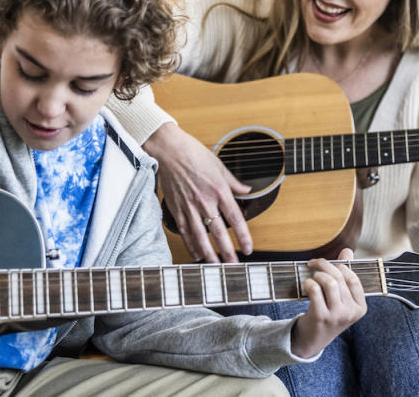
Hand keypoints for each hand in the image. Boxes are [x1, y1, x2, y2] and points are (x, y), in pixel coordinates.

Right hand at [143, 123, 251, 262]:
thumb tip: (247, 191)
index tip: (248, 249)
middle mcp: (205, 201)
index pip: (235, 218)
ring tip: (216, 267)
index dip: (243, 236)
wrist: (169, 151)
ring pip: (200, 236)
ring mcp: (189, 207)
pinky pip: (184, 232)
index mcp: (219, 190)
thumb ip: (234, 182)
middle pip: (218, 232)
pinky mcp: (176, 209)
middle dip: (227, 252)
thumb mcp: (220, 166)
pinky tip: (197, 255)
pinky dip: (191, 245)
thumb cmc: (195, 154)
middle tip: (234, 265)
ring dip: (209, 254)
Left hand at [290, 248, 366, 357]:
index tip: (330, 262)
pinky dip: (309, 283)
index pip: (354, 279)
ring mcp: (336, 315)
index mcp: (360, 307)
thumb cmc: (328, 314)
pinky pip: (315, 290)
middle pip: (339, 278)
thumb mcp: (341, 298)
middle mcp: (350, 312)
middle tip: (314, 263)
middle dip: (324, 265)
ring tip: (312, 277)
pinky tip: (307, 285)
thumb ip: (345, 274)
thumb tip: (347, 250)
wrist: (312, 340)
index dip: (341, 266)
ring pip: (329, 282)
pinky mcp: (321, 316)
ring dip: (318, 274)